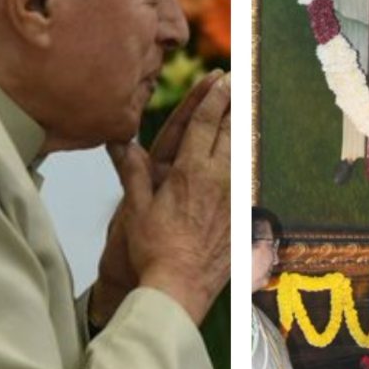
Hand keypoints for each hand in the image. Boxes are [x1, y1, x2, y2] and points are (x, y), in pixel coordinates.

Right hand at [107, 74, 229, 325]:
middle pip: (231, 133)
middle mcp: (218, 181)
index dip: (212, 99)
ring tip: (249, 110)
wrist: (179, 289)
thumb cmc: (153, 250)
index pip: (204, 125)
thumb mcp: (136, 208)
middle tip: (243, 82)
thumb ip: (132, 170)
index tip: (221, 79)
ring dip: (244, 129)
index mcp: (191, 173)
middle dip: (235, 105)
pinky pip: (247, 181)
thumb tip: (119, 141)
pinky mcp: (241, 218)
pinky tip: (249, 157)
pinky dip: (248, 161)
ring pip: (244, 154)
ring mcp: (234, 199)